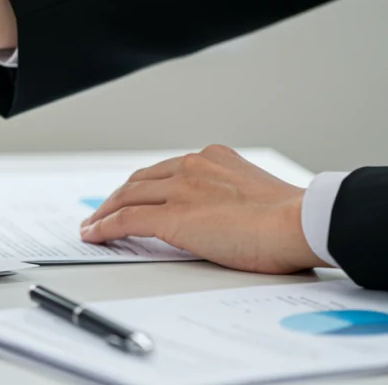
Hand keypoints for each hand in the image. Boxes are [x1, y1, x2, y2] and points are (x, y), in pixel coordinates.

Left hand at [80, 145, 327, 273]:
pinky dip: (105, 227)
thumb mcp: (256, 193)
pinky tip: (94, 234)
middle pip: (139, 181)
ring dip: (104, 212)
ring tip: (92, 226)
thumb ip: (232, 195)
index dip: (142, 185)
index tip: (132, 196)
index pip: (164, 171)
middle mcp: (191, 167)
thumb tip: (227, 216)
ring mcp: (179, 190)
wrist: (300, 222)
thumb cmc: (291, 218)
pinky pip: (126, 220)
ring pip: (127, 197)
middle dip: (117, 197)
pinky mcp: (172, 217)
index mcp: (212, 158)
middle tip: (102, 211)